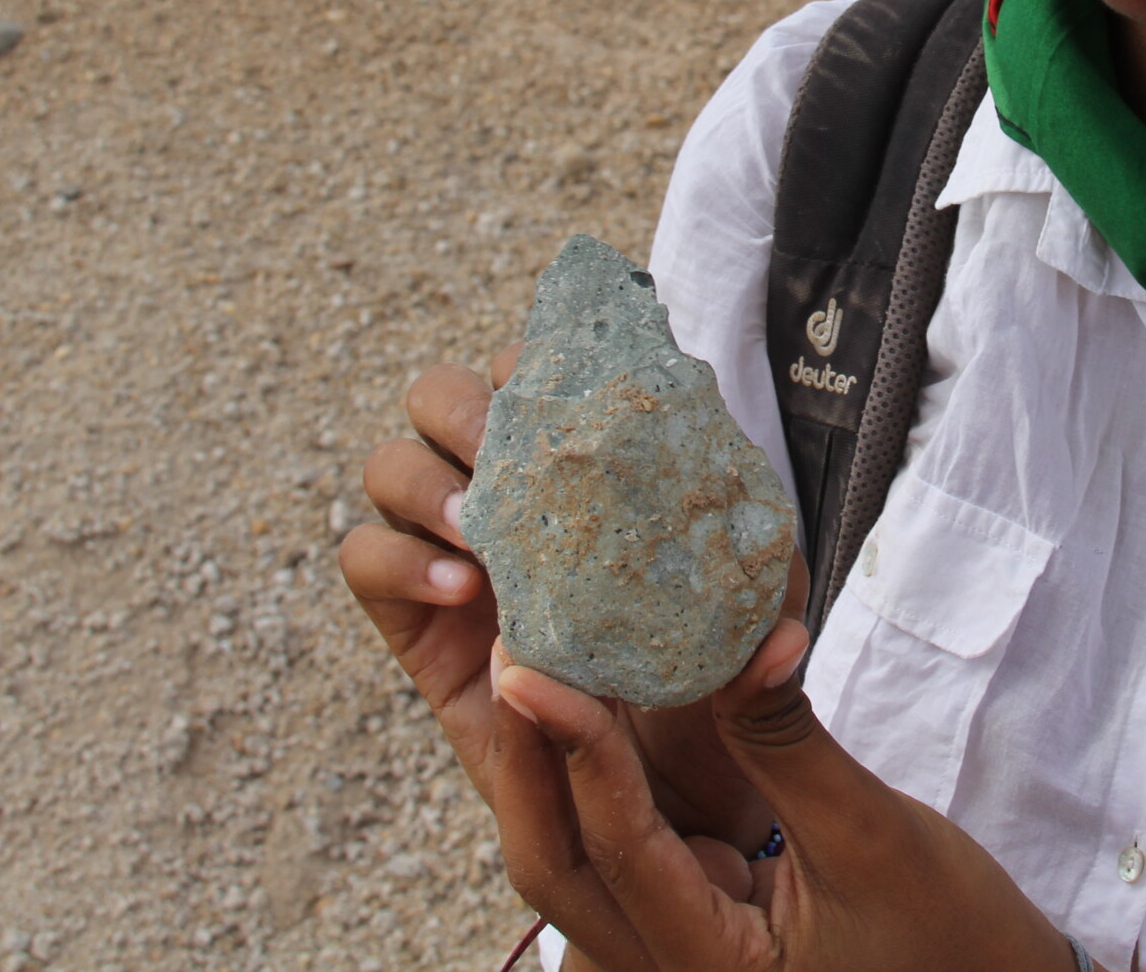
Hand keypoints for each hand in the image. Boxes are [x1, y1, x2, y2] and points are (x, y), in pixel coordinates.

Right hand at [338, 349, 793, 850]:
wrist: (657, 788)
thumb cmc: (710, 688)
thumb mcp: (750, 638)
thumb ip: (767, 622)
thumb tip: (781, 644)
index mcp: (581, 462)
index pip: (537, 369)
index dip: (540, 357)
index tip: (572, 386)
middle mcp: (506, 489)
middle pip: (442, 394)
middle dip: (464, 407)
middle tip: (502, 455)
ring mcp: (449, 547)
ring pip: (391, 464)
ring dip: (425, 480)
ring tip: (479, 533)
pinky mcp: (412, 615)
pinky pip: (364, 559)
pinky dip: (400, 560)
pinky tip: (462, 590)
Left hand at [498, 623, 1084, 971]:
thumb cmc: (951, 938)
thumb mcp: (874, 836)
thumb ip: (790, 742)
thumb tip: (745, 635)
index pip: (619, 850)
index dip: (576, 752)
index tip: (540, 668)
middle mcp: (671, 967)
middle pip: (560, 863)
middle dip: (532, 758)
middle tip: (518, 651)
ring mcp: (677, 940)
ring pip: (584, 848)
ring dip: (561, 756)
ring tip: (546, 651)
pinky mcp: (696, 906)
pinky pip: (632, 832)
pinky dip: (613, 765)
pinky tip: (609, 688)